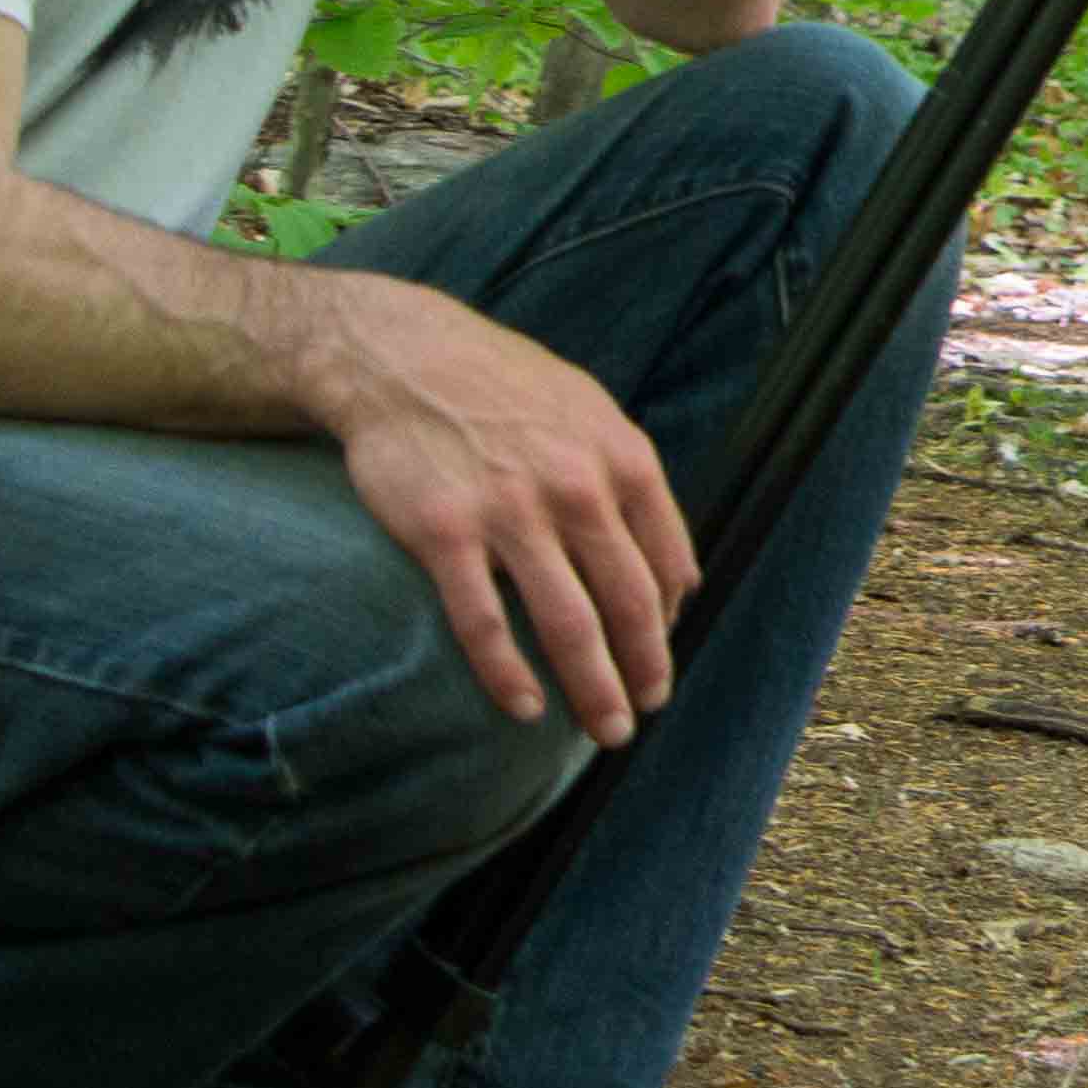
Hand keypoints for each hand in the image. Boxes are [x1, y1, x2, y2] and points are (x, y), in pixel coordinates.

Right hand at [290, 270, 698, 746]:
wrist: (405, 357)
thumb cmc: (506, 390)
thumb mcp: (594, 417)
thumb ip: (638, 489)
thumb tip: (683, 576)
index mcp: (624, 462)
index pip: (666, 566)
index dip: (665, 626)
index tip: (658, 663)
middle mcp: (577, 490)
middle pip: (628, 604)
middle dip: (643, 671)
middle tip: (643, 714)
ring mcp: (511, 513)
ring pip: (568, 623)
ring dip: (592, 688)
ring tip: (606, 730)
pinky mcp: (444, 533)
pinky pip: (483, 621)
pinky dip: (508, 674)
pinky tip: (524, 707)